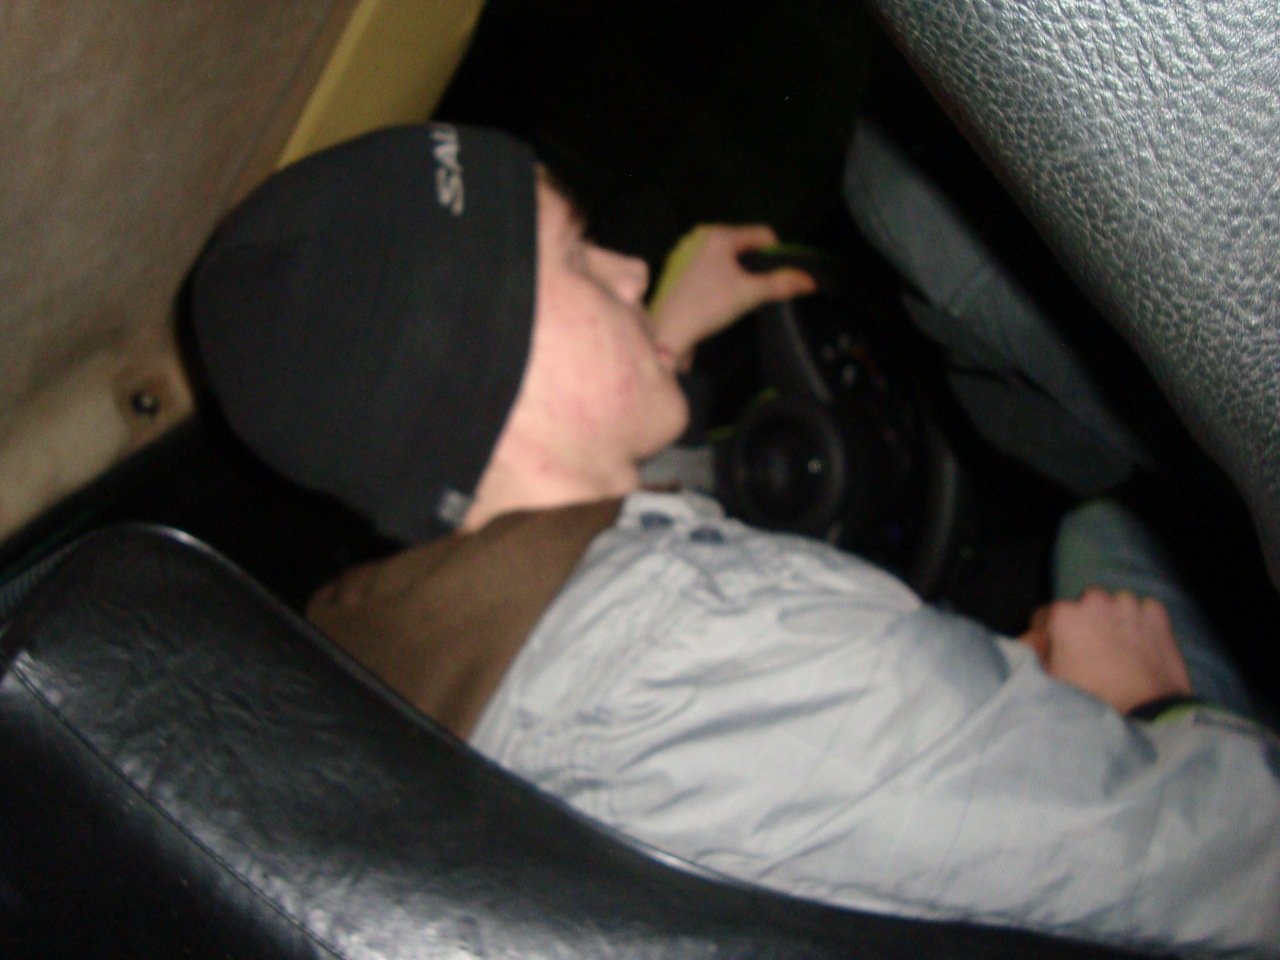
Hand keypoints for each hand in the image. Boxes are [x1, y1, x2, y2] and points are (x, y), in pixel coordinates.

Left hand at [647, 224, 816, 370]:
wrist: (666, 330)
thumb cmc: (707, 306)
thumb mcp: (750, 294)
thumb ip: (781, 284)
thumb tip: (810, 281)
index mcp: (718, 234)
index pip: (763, 234)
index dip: (777, 255)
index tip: (775, 279)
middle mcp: (699, 236)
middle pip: (743, 244)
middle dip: (755, 264)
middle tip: (755, 290)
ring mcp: (685, 252)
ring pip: (725, 256)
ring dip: (737, 273)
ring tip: (736, 296)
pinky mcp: (676, 270)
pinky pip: (708, 267)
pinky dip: (718, 278)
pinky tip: (716, 299)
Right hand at [1018, 588, 1191, 712]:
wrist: (1145, 714)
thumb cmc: (1091, 698)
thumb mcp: (1050, 678)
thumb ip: (1033, 651)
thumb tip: (1031, 637)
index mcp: (1064, 615)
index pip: (1046, 614)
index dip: (1050, 634)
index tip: (1058, 650)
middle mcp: (1095, 601)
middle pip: (1083, 604)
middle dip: (1085, 621)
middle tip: (1092, 650)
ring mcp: (1129, 606)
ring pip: (1116, 604)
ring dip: (1115, 619)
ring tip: (1119, 648)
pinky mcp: (1156, 615)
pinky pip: (1144, 610)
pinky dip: (1142, 622)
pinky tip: (1141, 645)